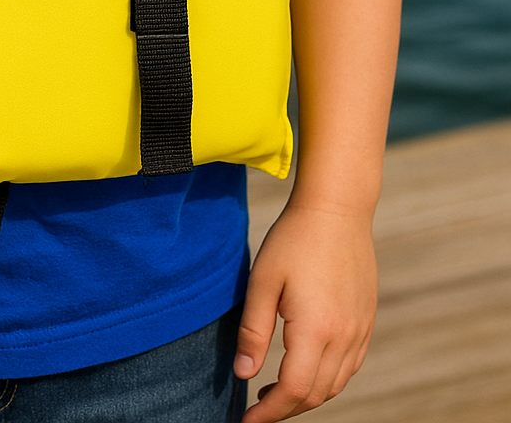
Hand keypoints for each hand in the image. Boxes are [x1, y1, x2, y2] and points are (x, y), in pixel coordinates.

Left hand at [234, 201, 376, 419]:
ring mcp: (360, 331)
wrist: (338, 208)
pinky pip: (349, 367)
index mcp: (317, 330)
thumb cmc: (294, 239)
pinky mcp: (366, 321)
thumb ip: (253, 331)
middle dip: (285, 409)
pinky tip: (306, 367)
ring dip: (306, 396)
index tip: (247, 421)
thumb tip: (243, 375)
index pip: (293, 391)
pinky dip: (326, 379)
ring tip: (275, 391)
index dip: (268, 413)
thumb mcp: (263, 281)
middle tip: (257, 407)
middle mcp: (344, 337)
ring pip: (335, 385)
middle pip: (315, 395)